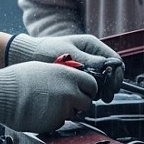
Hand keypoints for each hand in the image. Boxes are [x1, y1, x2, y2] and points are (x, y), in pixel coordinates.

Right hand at [0, 62, 96, 132]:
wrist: (4, 94)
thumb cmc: (19, 79)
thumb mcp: (45, 68)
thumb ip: (63, 75)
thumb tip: (72, 80)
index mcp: (68, 76)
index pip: (92, 85)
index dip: (88, 89)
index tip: (82, 91)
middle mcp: (70, 92)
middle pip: (87, 102)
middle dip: (79, 103)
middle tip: (66, 101)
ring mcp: (63, 109)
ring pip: (73, 114)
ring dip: (65, 111)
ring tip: (46, 104)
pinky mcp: (55, 123)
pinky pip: (60, 122)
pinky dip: (54, 119)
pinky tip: (40, 112)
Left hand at [6, 33, 124, 101]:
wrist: (27, 56)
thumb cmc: (45, 51)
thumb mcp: (68, 55)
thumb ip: (87, 61)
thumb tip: (106, 66)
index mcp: (91, 45)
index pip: (114, 60)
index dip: (117, 74)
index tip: (113, 87)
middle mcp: (91, 54)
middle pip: (111, 72)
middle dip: (110, 85)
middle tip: (106, 97)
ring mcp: (85, 65)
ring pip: (102, 80)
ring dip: (100, 90)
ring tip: (94, 98)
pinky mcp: (78, 74)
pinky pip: (90, 84)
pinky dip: (90, 91)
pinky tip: (85, 97)